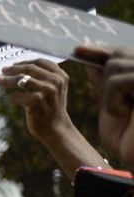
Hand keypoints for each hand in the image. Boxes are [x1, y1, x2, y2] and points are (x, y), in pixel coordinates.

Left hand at [0, 60, 72, 143]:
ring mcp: (47, 90)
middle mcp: (55, 80)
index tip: (13, 64)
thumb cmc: (50, 109)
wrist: (56, 129)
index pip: (40, 62)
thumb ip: (44, 78)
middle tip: (2, 70)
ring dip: (7, 80)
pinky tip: (13, 102)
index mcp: (60, 75)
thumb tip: (20, 68)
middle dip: (13, 69)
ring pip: (21, 80)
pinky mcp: (37, 101)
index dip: (24, 62)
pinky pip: (17, 95)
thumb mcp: (53, 89)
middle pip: (29, 68)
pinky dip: (13, 98)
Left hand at [78, 46, 133, 165]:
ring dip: (109, 92)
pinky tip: (125, 113)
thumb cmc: (128, 137)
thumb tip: (87, 59)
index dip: (100, 50)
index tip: (77, 50)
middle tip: (104, 90)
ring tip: (121, 111)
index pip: (120, 52)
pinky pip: (118, 80)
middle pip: (118, 54)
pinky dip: (113, 100)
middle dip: (104, 71)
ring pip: (115, 66)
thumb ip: (105, 81)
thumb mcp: (112, 103)